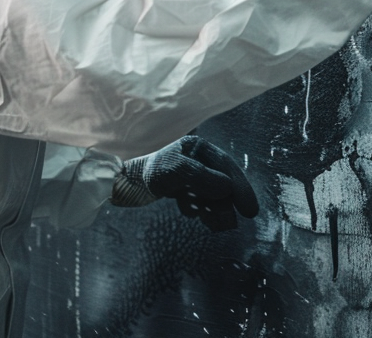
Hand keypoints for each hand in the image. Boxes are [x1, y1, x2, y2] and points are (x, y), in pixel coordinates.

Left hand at [111, 135, 258, 231]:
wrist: (121, 185)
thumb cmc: (147, 174)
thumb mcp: (177, 172)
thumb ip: (204, 178)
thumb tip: (228, 189)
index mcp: (198, 147)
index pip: (227, 166)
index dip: (241, 187)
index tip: (250, 209)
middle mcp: (195, 157)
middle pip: (222, 181)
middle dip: (228, 202)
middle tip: (235, 222)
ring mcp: (187, 173)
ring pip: (210, 193)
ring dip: (215, 209)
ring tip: (216, 225)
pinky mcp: (178, 187)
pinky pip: (197, 199)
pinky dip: (200, 208)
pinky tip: (193, 214)